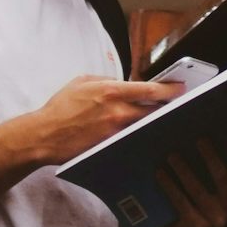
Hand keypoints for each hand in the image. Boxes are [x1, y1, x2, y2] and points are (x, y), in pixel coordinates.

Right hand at [25, 71, 180, 168]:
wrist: (46, 135)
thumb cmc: (61, 107)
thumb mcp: (82, 82)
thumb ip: (106, 80)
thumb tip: (124, 83)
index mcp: (111, 91)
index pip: (150, 90)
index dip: (169, 89)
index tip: (180, 88)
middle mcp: (117, 112)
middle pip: (153, 110)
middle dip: (166, 108)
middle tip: (177, 106)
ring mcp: (116, 132)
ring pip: (145, 126)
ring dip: (154, 122)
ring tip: (162, 119)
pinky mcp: (112, 146)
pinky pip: (132, 139)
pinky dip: (139, 135)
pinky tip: (143, 134)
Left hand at [141, 139, 226, 226]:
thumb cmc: (202, 203)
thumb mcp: (217, 189)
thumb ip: (224, 170)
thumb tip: (215, 133)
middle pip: (224, 178)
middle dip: (210, 156)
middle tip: (199, 139)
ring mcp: (216, 220)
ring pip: (199, 189)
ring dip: (184, 169)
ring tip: (172, 155)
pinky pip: (181, 201)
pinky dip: (169, 185)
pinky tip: (160, 173)